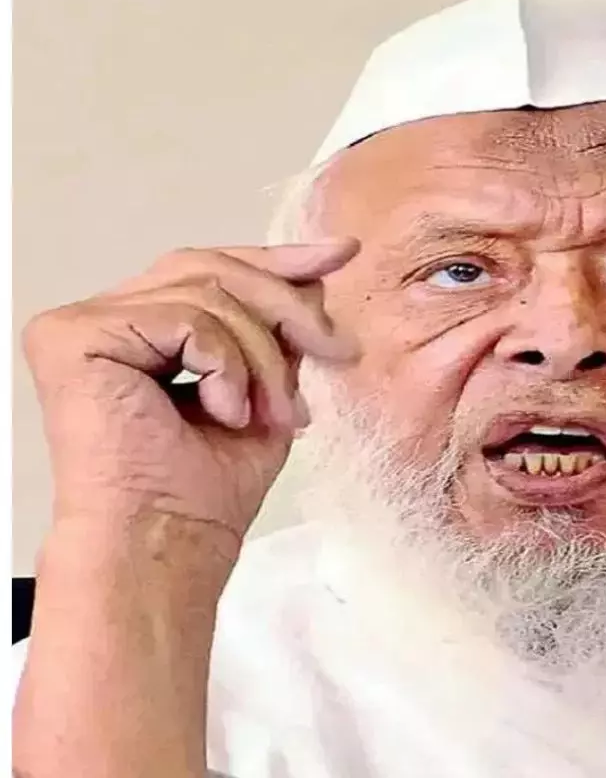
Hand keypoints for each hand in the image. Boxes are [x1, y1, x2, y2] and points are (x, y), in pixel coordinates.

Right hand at [22, 237, 360, 541]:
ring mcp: (83, 324)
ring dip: (263, 356)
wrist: (166, 544)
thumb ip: (278, 333)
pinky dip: (226, 367)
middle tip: (336, 348)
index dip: (279, 258)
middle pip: (213, 267)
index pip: (213, 268)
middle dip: (287, 306)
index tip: (340, 253)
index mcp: (144, 328)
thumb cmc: (203, 492)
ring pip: (209, 293)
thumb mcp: (264, 391)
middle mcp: (106, 318)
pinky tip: (225, 413)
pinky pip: (186, 320)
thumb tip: (316, 277)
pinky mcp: (73, 337)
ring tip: (273, 413)